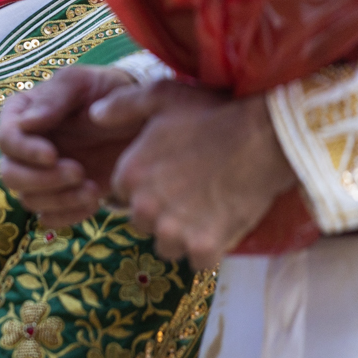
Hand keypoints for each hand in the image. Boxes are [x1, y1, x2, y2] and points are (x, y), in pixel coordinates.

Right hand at [0, 66, 138, 226]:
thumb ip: (54, 98)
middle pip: (10, 174)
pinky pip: (49, 218)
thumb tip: (26, 123)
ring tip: (92, 190)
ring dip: (59, 200)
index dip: (25, 151)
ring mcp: (41, 174)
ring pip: (28, 200)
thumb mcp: (81, 83)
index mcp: (21, 115)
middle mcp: (25, 147)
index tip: (52, 155)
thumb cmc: (106, 91)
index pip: (6, 138)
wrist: (138, 119)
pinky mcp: (61, 196)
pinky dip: (68, 216)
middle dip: (41, 180)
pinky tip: (93, 202)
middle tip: (78, 172)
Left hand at [90, 80, 298, 268]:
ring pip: (167, 246)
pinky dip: (209, 249)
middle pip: (143, 224)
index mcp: (129, 175)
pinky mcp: (204, 246)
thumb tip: (93, 114)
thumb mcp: (161, 96)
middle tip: (191, 194)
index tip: (170, 178)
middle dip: (161, 214)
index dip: (147, 189)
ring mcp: (173, 230)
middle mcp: (144, 206)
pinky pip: (198, 261)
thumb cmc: (212, 113)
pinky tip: (222, 225)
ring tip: (207, 210)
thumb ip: (122, 106)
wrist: (264, 137)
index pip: (124, 197)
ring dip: (183, 236)